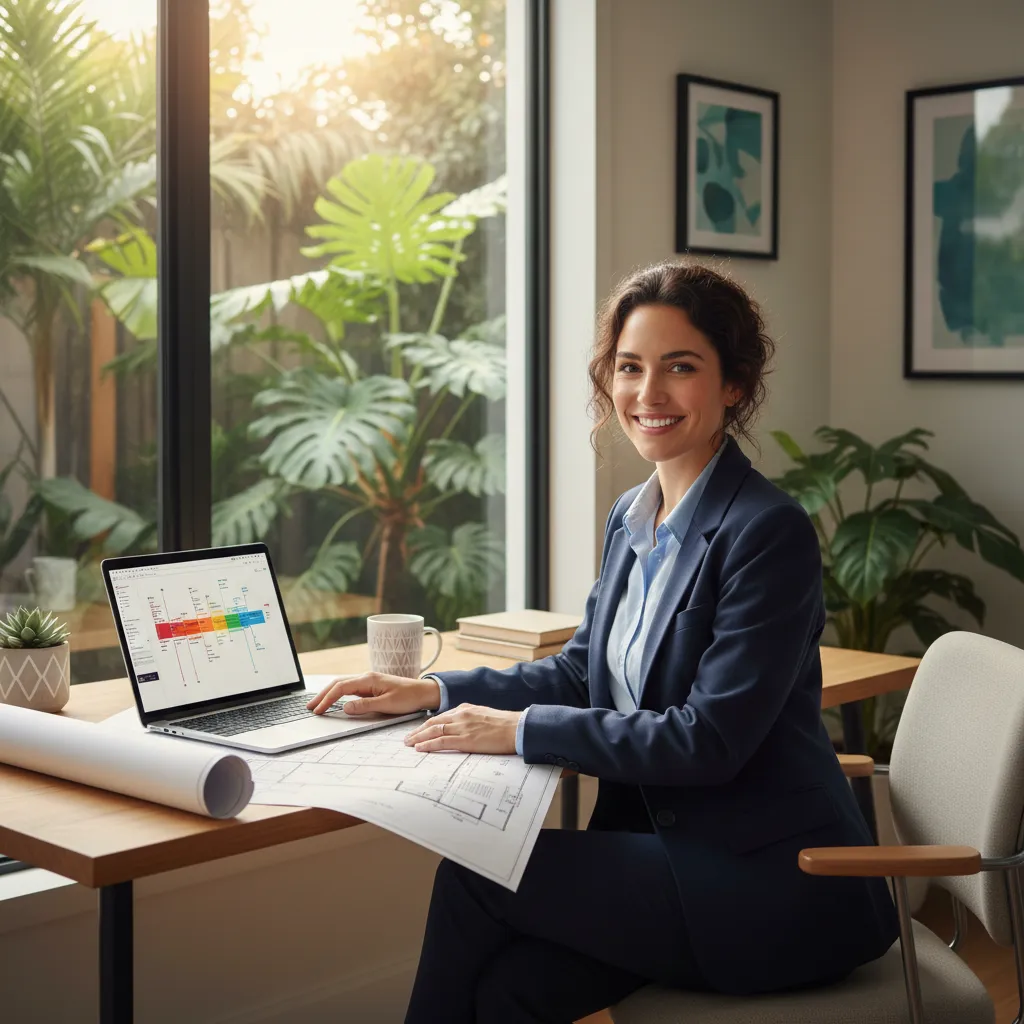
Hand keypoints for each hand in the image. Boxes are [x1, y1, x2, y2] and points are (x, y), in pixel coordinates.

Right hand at [306, 672, 439, 715]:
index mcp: (368, 679)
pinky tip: (333, 701)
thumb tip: (345, 707)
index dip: (327, 699)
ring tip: (317, 705)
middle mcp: (366, 678)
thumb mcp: (387, 704)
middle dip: (322, 695)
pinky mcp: (371, 687)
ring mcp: (368, 681)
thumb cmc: (408, 697)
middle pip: (338, 684)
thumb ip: (365, 706)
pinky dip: (338, 694)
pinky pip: (350, 689)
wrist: (424, 692)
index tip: (318, 710)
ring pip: (342, 685)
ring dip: (329, 694)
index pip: (341, 688)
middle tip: (310, 707)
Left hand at [404, 703, 521, 753]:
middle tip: (407, 738)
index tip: (419, 730)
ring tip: (408, 744)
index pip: (441, 716)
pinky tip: (420, 748)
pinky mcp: (465, 739)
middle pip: (433, 723)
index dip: (427, 724)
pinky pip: (441, 742)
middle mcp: (461, 715)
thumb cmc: (505, 725)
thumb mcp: (484, 716)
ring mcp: (462, 727)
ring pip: (433, 731)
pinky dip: (428, 745)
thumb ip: (471, 719)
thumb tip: (463, 728)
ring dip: (418, 738)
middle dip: (418, 731)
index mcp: (466, 709)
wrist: (517, 728)